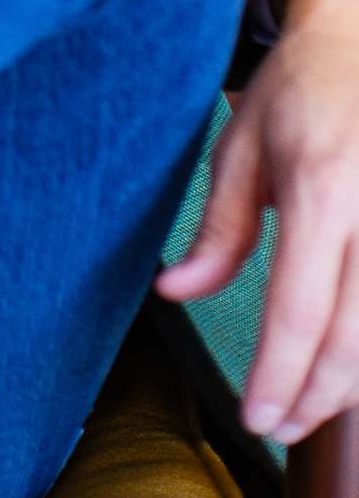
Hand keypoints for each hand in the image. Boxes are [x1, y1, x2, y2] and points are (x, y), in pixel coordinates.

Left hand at [156, 0, 358, 443]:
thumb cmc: (297, 90)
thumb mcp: (242, 144)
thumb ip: (219, 229)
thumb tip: (175, 292)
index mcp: (322, 185)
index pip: (301, 305)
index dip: (278, 371)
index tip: (253, 415)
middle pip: (354, 338)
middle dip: (312, 395)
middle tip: (273, 423)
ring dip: (345, 383)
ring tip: (301, 404)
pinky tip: (338, 362)